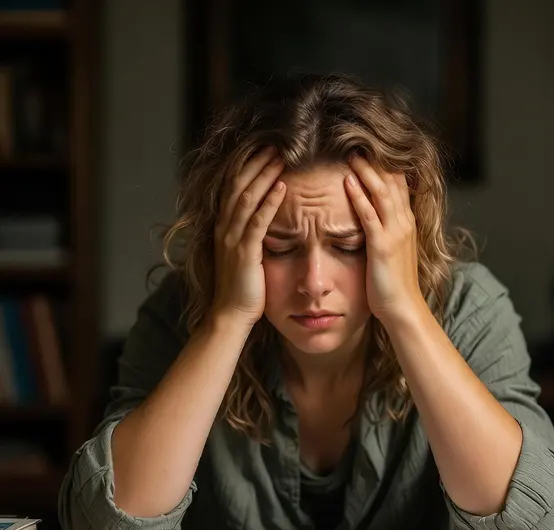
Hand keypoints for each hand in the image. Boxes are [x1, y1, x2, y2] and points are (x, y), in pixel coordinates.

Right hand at [210, 147, 285, 328]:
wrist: (232, 315)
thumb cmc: (245, 287)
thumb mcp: (247, 254)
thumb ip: (252, 234)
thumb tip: (266, 217)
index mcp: (225, 226)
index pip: (235, 187)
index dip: (248, 166)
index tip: (265, 148)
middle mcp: (225, 228)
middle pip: (238, 185)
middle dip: (256, 163)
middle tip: (274, 143)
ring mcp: (232, 239)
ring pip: (247, 198)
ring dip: (264, 176)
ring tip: (280, 157)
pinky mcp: (245, 253)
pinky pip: (257, 222)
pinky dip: (270, 203)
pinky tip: (283, 188)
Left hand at [344, 154, 421, 320]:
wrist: (403, 308)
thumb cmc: (394, 284)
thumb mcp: (393, 251)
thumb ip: (385, 231)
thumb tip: (372, 218)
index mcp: (406, 223)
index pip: (399, 184)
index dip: (386, 164)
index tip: (369, 147)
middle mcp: (405, 223)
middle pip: (394, 181)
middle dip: (377, 160)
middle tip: (359, 141)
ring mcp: (395, 233)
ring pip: (383, 193)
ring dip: (367, 171)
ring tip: (352, 153)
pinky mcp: (382, 246)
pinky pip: (370, 216)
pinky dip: (359, 197)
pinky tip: (348, 182)